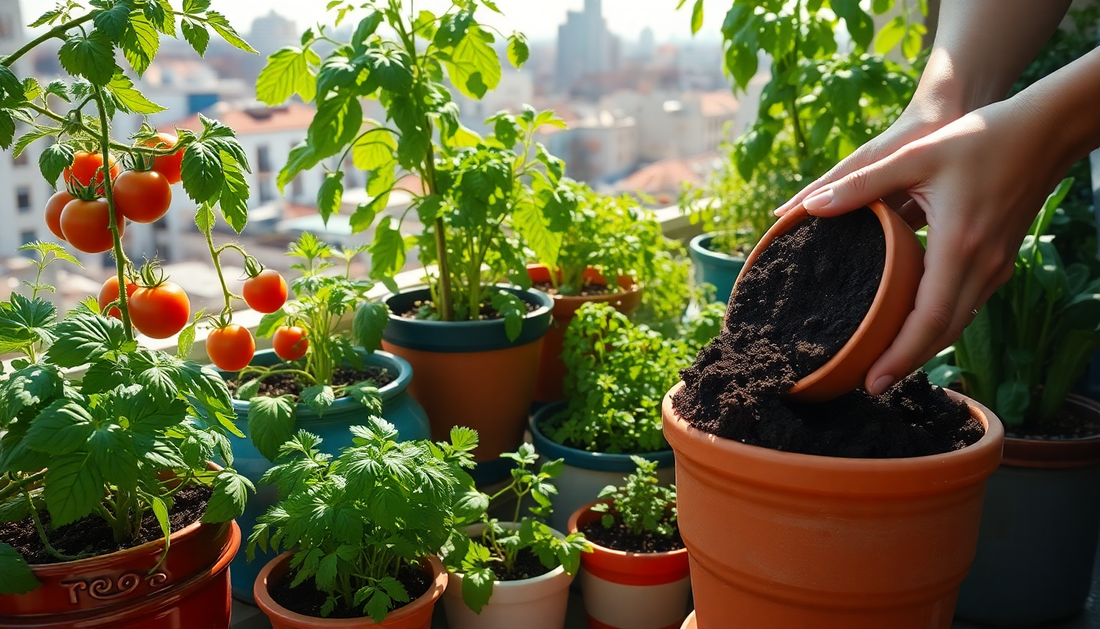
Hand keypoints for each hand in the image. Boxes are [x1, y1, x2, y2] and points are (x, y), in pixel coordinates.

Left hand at [789, 98, 1072, 394]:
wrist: (1045, 131)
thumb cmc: (979, 138)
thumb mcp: (913, 156)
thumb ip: (861, 184)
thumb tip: (809, 207)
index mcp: (958, 247)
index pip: (928, 320)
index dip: (900, 355)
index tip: (872, 381)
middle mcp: (982, 265)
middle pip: (944, 332)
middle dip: (908, 362)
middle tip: (871, 385)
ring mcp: (996, 266)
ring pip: (958, 322)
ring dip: (924, 346)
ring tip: (887, 364)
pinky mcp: (999, 260)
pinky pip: (967, 304)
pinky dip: (940, 324)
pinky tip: (915, 327)